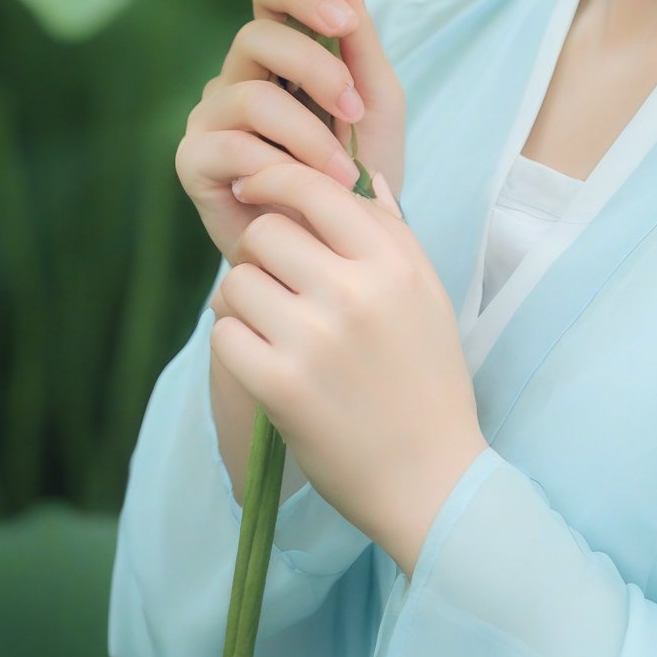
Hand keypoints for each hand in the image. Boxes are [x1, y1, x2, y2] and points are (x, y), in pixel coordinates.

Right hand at [177, 0, 406, 265]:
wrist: (343, 253)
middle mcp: (237, 76)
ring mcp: (211, 118)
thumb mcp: (375, 102)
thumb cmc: (360, 174)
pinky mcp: (194, 162)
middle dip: (314, 67)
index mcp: (279, 53)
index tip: (345, 20)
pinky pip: (229, 146)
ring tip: (343, 172)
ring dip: (308, 134)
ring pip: (250, 96)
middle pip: (255, 36)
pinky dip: (275, 167)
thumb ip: (359, 38)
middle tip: (354, 107)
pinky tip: (301, 191)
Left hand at [210, 158, 487, 576]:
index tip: (255, 188)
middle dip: (261, 252)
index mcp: (392, 262)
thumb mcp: (428, 294)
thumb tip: (367, 177)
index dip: (274, 180)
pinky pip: (223, 335)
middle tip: (275, 281)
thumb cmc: (430, 380)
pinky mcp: (281, 388)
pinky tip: (261, 358)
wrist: (432, 479)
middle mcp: (353, 292)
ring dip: (244, 301)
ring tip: (271, 326)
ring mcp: (313, 340)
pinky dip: (234, 343)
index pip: (314, 189)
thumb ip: (395, 232)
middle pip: (265, 232)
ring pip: (237, 282)